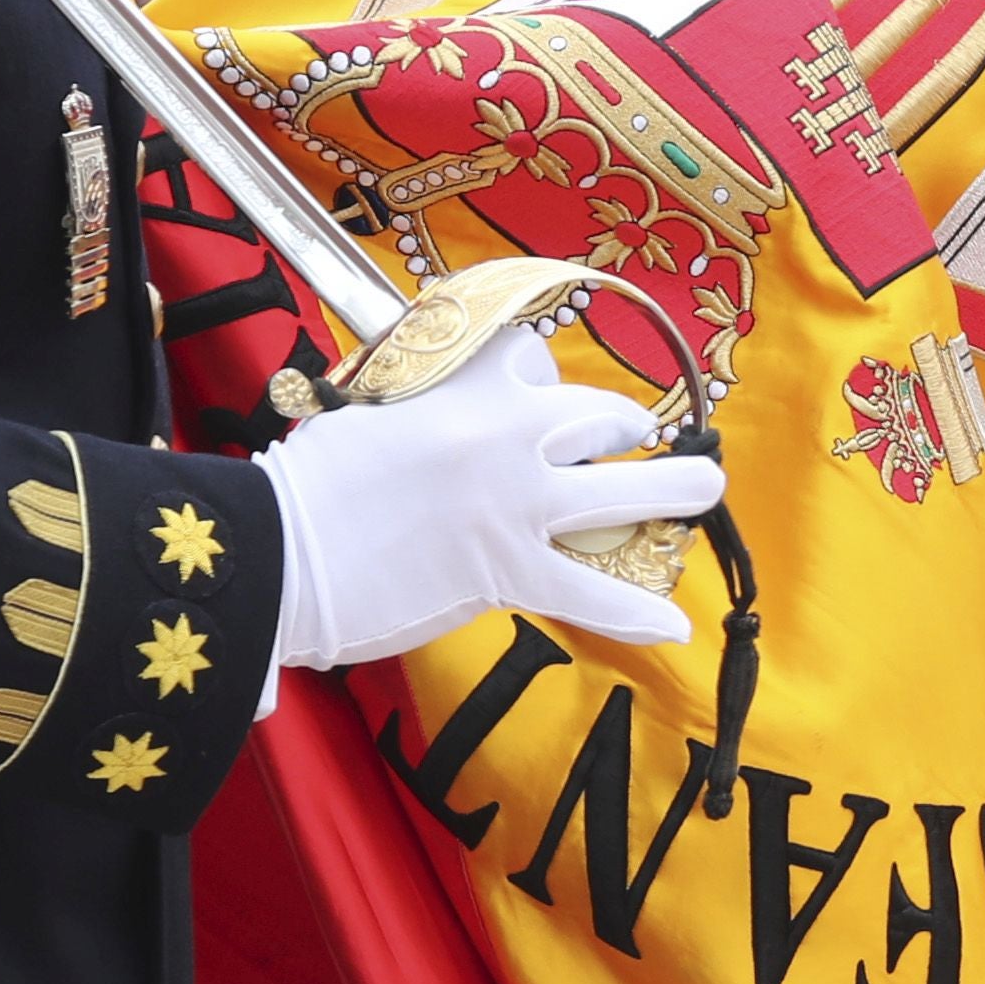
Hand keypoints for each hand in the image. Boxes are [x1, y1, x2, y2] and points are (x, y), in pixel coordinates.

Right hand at [261, 328, 726, 669]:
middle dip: (625, 426)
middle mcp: (504, 435)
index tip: (539, 387)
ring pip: (623, 492)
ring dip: (675, 490)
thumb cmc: (304, 486)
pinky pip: (592, 594)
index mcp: (460, 386)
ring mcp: (515, 504)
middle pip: (598, 416)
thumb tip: (424, 427)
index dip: (541, 373)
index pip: (528, 356)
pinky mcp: (509, 571)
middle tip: (635, 437)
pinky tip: (673, 628)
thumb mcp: (363, 415)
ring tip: (704, 491)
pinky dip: (635, 615)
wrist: (279, 550)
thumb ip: (414, 415)